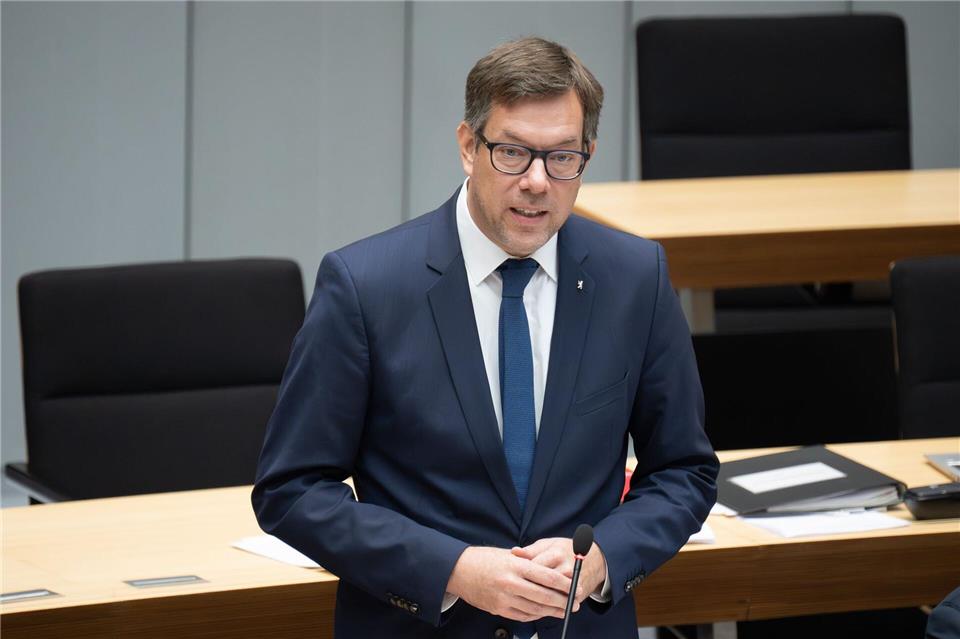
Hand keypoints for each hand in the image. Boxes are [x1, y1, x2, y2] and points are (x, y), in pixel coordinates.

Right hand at [446, 546, 573, 621]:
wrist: (458, 570)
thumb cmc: (484, 559)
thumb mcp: (508, 555)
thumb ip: (529, 562)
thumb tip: (552, 572)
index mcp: (515, 565)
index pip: (547, 576)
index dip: (565, 584)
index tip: (576, 587)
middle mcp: (510, 582)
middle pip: (544, 595)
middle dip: (563, 601)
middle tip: (575, 604)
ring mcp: (504, 598)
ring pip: (534, 608)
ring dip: (552, 611)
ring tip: (564, 611)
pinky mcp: (498, 609)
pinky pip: (522, 615)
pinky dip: (535, 615)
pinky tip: (543, 612)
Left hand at [511, 537, 606, 605]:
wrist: (594, 559)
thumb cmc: (566, 549)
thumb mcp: (548, 544)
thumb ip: (531, 550)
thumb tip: (514, 552)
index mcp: (556, 554)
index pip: (533, 568)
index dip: (520, 574)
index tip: (512, 576)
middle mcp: (565, 570)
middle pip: (540, 584)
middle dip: (526, 588)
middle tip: (516, 590)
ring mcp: (572, 584)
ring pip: (549, 597)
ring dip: (536, 600)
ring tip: (524, 598)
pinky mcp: (577, 595)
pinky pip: (559, 604)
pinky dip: (548, 606)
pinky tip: (538, 604)